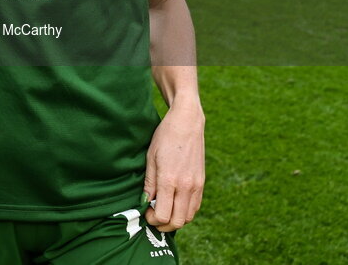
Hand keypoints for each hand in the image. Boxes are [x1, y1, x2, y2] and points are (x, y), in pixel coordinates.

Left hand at [144, 103, 204, 232]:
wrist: (187, 122)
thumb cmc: (165, 137)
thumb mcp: (150, 158)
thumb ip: (149, 184)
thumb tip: (146, 203)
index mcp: (170, 180)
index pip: (163, 215)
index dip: (152, 219)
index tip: (146, 212)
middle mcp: (186, 186)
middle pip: (177, 222)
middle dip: (163, 225)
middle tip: (153, 216)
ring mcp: (196, 185)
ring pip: (188, 217)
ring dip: (175, 220)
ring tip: (163, 210)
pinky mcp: (202, 183)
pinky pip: (195, 207)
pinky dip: (185, 212)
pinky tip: (174, 204)